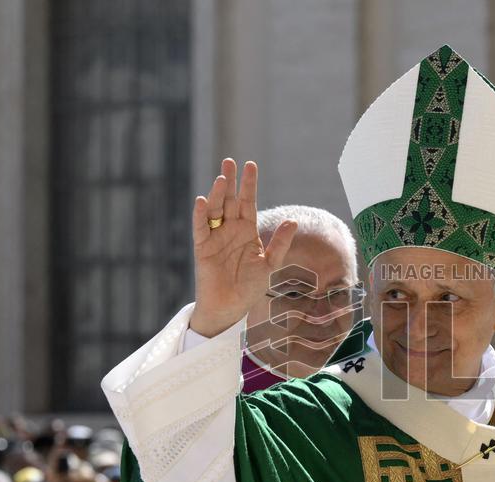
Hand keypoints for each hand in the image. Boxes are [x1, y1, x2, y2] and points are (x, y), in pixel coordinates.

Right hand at [189, 159, 297, 336]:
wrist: (230, 307)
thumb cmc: (249, 287)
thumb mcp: (270, 264)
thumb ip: (280, 244)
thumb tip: (293, 221)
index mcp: (247, 230)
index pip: (247, 202)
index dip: (249, 185)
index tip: (250, 165)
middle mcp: (230, 230)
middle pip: (229, 201)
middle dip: (230, 181)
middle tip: (230, 161)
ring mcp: (215, 237)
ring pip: (215, 210)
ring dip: (216, 194)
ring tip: (221, 177)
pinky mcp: (202, 248)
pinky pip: (200, 228)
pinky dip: (201, 215)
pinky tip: (203, 201)